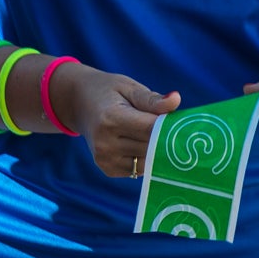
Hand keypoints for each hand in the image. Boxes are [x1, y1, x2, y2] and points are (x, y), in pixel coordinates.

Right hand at [55, 63, 180, 178]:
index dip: (169, 126)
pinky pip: (139, 169)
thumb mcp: (129, 88)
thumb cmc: (108, 92)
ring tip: (151, 133)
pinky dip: (145, 158)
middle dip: (164, 137)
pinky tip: (139, 144)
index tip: (179, 121)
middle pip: (151, 147)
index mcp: (110, 119)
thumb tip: (176, 100)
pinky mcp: (108, 169)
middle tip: (169, 125)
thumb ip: (152, 99)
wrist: (79, 103)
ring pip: (148, 162)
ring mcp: (105, 159)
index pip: (151, 129)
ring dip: (156, 150)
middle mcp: (105, 143)